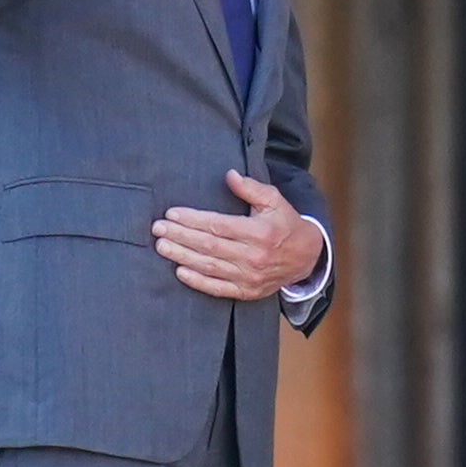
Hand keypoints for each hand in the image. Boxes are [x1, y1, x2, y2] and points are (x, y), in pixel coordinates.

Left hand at [155, 171, 322, 300]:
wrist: (306, 258)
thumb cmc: (285, 224)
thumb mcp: (274, 200)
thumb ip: (251, 187)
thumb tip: (229, 175)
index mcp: (259, 232)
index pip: (218, 225)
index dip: (193, 220)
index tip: (172, 213)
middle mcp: (253, 256)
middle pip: (209, 246)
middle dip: (180, 236)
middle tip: (158, 229)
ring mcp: (249, 277)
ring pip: (209, 266)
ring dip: (182, 256)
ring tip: (161, 246)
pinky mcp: (246, 291)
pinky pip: (217, 288)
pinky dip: (197, 281)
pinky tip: (179, 271)